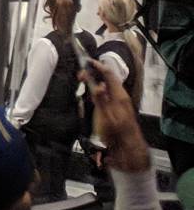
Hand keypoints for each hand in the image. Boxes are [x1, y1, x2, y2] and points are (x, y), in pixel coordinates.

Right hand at [87, 56, 150, 174]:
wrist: (128, 148)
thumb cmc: (116, 133)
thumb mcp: (105, 116)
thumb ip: (101, 99)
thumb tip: (98, 83)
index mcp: (118, 96)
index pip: (109, 74)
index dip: (97, 66)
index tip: (85, 61)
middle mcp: (121, 96)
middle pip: (109, 79)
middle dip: (95, 73)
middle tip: (81, 74)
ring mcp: (121, 103)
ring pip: (109, 86)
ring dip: (97, 81)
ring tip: (85, 81)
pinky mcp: (119, 109)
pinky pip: (109, 93)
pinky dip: (100, 89)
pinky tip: (94, 95)